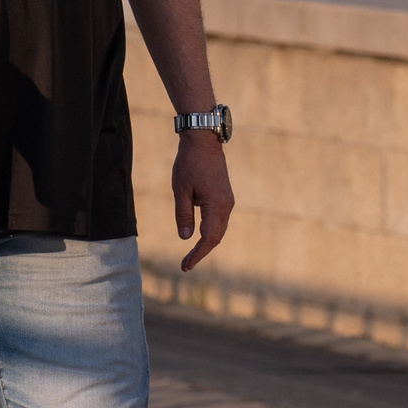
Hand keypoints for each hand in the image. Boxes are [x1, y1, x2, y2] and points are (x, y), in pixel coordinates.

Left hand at [173, 132, 232, 270]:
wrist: (204, 142)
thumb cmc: (189, 163)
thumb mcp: (180, 190)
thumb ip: (183, 214)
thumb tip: (186, 238)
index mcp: (216, 205)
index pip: (208, 238)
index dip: (198, 254)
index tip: (186, 266)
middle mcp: (226, 206)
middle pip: (216, 237)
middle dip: (201, 252)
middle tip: (185, 265)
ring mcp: (227, 202)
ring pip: (219, 230)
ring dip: (206, 243)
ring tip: (191, 255)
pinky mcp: (225, 197)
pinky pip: (219, 221)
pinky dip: (210, 232)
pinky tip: (198, 237)